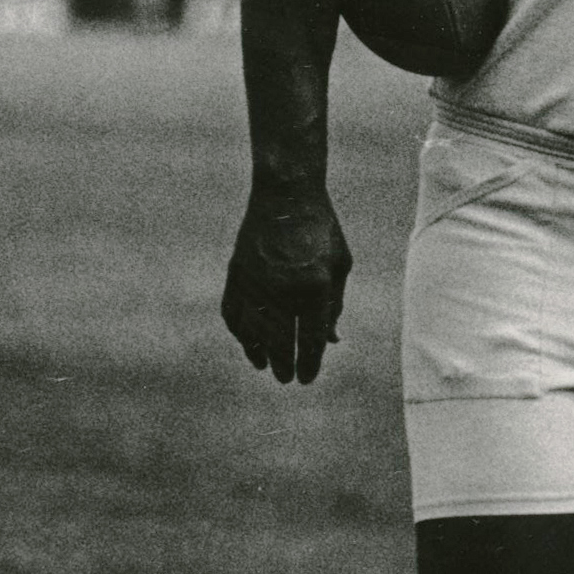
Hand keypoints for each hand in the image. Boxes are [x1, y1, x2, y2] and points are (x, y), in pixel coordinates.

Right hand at [222, 186, 351, 383]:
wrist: (285, 195)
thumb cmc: (320, 230)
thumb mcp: (340, 265)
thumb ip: (334, 306)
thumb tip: (330, 342)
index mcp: (314, 286)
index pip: (310, 338)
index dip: (308, 363)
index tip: (306, 379)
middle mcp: (282, 288)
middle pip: (280, 341)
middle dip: (283, 365)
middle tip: (286, 378)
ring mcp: (255, 281)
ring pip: (253, 332)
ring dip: (258, 353)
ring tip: (265, 366)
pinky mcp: (236, 274)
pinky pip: (232, 313)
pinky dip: (239, 332)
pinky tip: (247, 342)